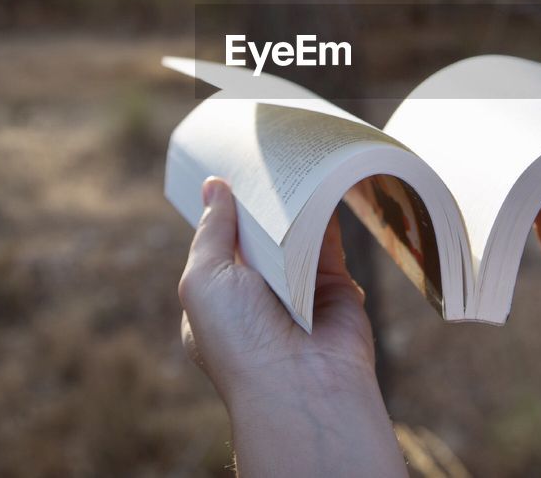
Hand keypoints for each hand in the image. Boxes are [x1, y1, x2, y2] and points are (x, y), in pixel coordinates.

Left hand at [178, 177, 405, 477]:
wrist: (302, 386)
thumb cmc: (240, 340)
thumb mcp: (204, 280)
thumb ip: (211, 232)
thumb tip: (214, 187)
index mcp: (218, 301)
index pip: (218, 247)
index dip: (222, 212)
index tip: (226, 172)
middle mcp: (257, 297)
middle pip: (259, 236)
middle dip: (260, 203)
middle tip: (262, 155)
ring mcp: (298, 291)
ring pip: (295, 235)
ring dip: (293, 205)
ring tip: (290, 157)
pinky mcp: (336, 285)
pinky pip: (330, 240)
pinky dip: (327, 213)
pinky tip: (322, 179)